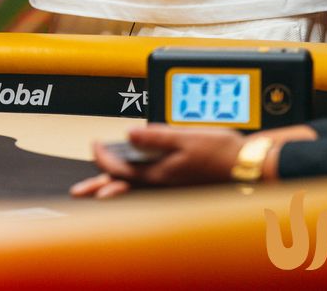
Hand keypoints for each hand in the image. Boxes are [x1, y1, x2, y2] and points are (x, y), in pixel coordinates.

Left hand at [69, 126, 244, 198]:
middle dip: (98, 187)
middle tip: (78, 192)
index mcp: (159, 174)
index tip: (94, 144)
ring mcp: (171, 186)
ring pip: (135, 189)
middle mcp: (162, 184)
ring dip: (114, 188)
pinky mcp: (181, 184)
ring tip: (96, 192)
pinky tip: (133, 185)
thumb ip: (155, 138)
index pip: (120, 169)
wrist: (248, 166)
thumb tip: (129, 135)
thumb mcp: (185, 138)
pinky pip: (149, 188)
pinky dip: (134, 187)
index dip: (102, 157)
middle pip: (123, 186)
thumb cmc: (221, 153)